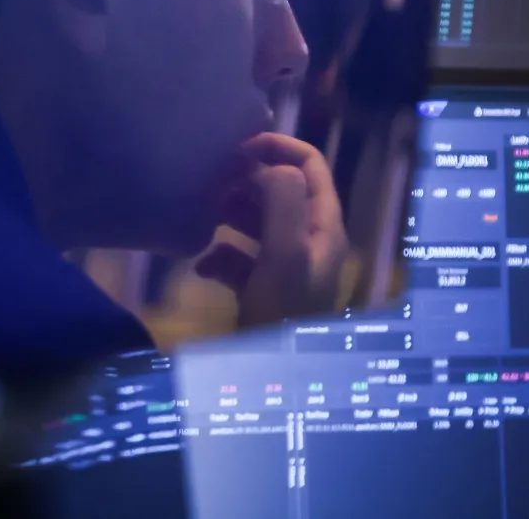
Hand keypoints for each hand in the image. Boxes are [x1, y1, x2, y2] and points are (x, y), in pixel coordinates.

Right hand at [195, 133, 348, 326]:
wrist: (271, 384)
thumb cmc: (282, 314)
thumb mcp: (286, 255)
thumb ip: (283, 203)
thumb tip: (269, 165)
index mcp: (325, 228)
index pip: (311, 166)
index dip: (279, 147)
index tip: (239, 146)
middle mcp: (309, 242)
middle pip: (280, 190)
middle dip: (246, 182)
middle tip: (212, 180)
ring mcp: (285, 267)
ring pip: (256, 222)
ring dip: (229, 215)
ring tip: (203, 215)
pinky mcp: (262, 289)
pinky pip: (239, 258)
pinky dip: (220, 256)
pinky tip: (203, 267)